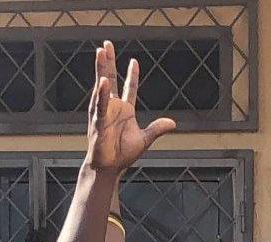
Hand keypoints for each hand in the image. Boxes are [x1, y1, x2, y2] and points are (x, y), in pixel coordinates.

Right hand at [86, 40, 177, 172]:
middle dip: (108, 62)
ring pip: (102, 85)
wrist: (110, 168)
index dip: (132, 75)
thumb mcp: (144, 139)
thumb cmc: (122, 155)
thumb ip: (157, 129)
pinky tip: (103, 81)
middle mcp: (112, 107)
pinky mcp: (98, 121)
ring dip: (101, 68)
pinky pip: (100, 105)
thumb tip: (173, 123)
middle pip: (111, 79)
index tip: (133, 61)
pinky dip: (101, 93)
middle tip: (106, 45)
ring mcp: (103, 112)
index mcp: (124, 111)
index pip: (129, 88)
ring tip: (100, 51)